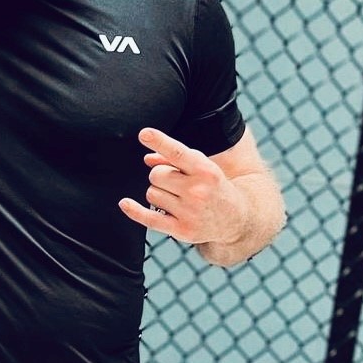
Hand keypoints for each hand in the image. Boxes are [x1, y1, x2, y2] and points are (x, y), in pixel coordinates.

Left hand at [118, 127, 245, 246]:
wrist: (237, 219)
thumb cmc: (214, 187)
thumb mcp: (202, 168)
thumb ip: (174, 159)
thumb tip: (147, 158)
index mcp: (205, 171)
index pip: (178, 153)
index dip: (160, 141)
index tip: (144, 133)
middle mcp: (198, 191)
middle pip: (156, 175)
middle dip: (160, 176)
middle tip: (175, 183)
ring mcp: (190, 212)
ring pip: (151, 194)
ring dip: (157, 194)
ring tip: (176, 198)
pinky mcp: (182, 230)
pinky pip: (149, 218)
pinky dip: (134, 211)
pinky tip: (125, 203)